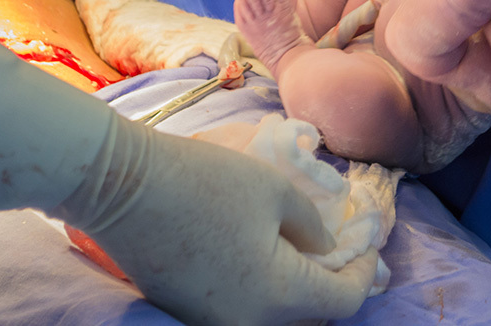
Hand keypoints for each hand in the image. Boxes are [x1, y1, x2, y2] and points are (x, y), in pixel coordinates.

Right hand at [84, 127, 378, 325]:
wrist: (122, 185)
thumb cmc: (206, 180)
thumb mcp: (277, 191)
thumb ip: (313, 226)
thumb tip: (325, 246)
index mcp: (277, 296)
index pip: (343, 301)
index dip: (363, 269)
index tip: (368, 238)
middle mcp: (246, 324)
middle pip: (311, 317)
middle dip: (333, 283)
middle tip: (343, 245)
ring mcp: (212, 323)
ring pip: (276, 318)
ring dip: (299, 290)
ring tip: (308, 248)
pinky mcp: (187, 312)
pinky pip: (244, 311)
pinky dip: (265, 291)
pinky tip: (269, 255)